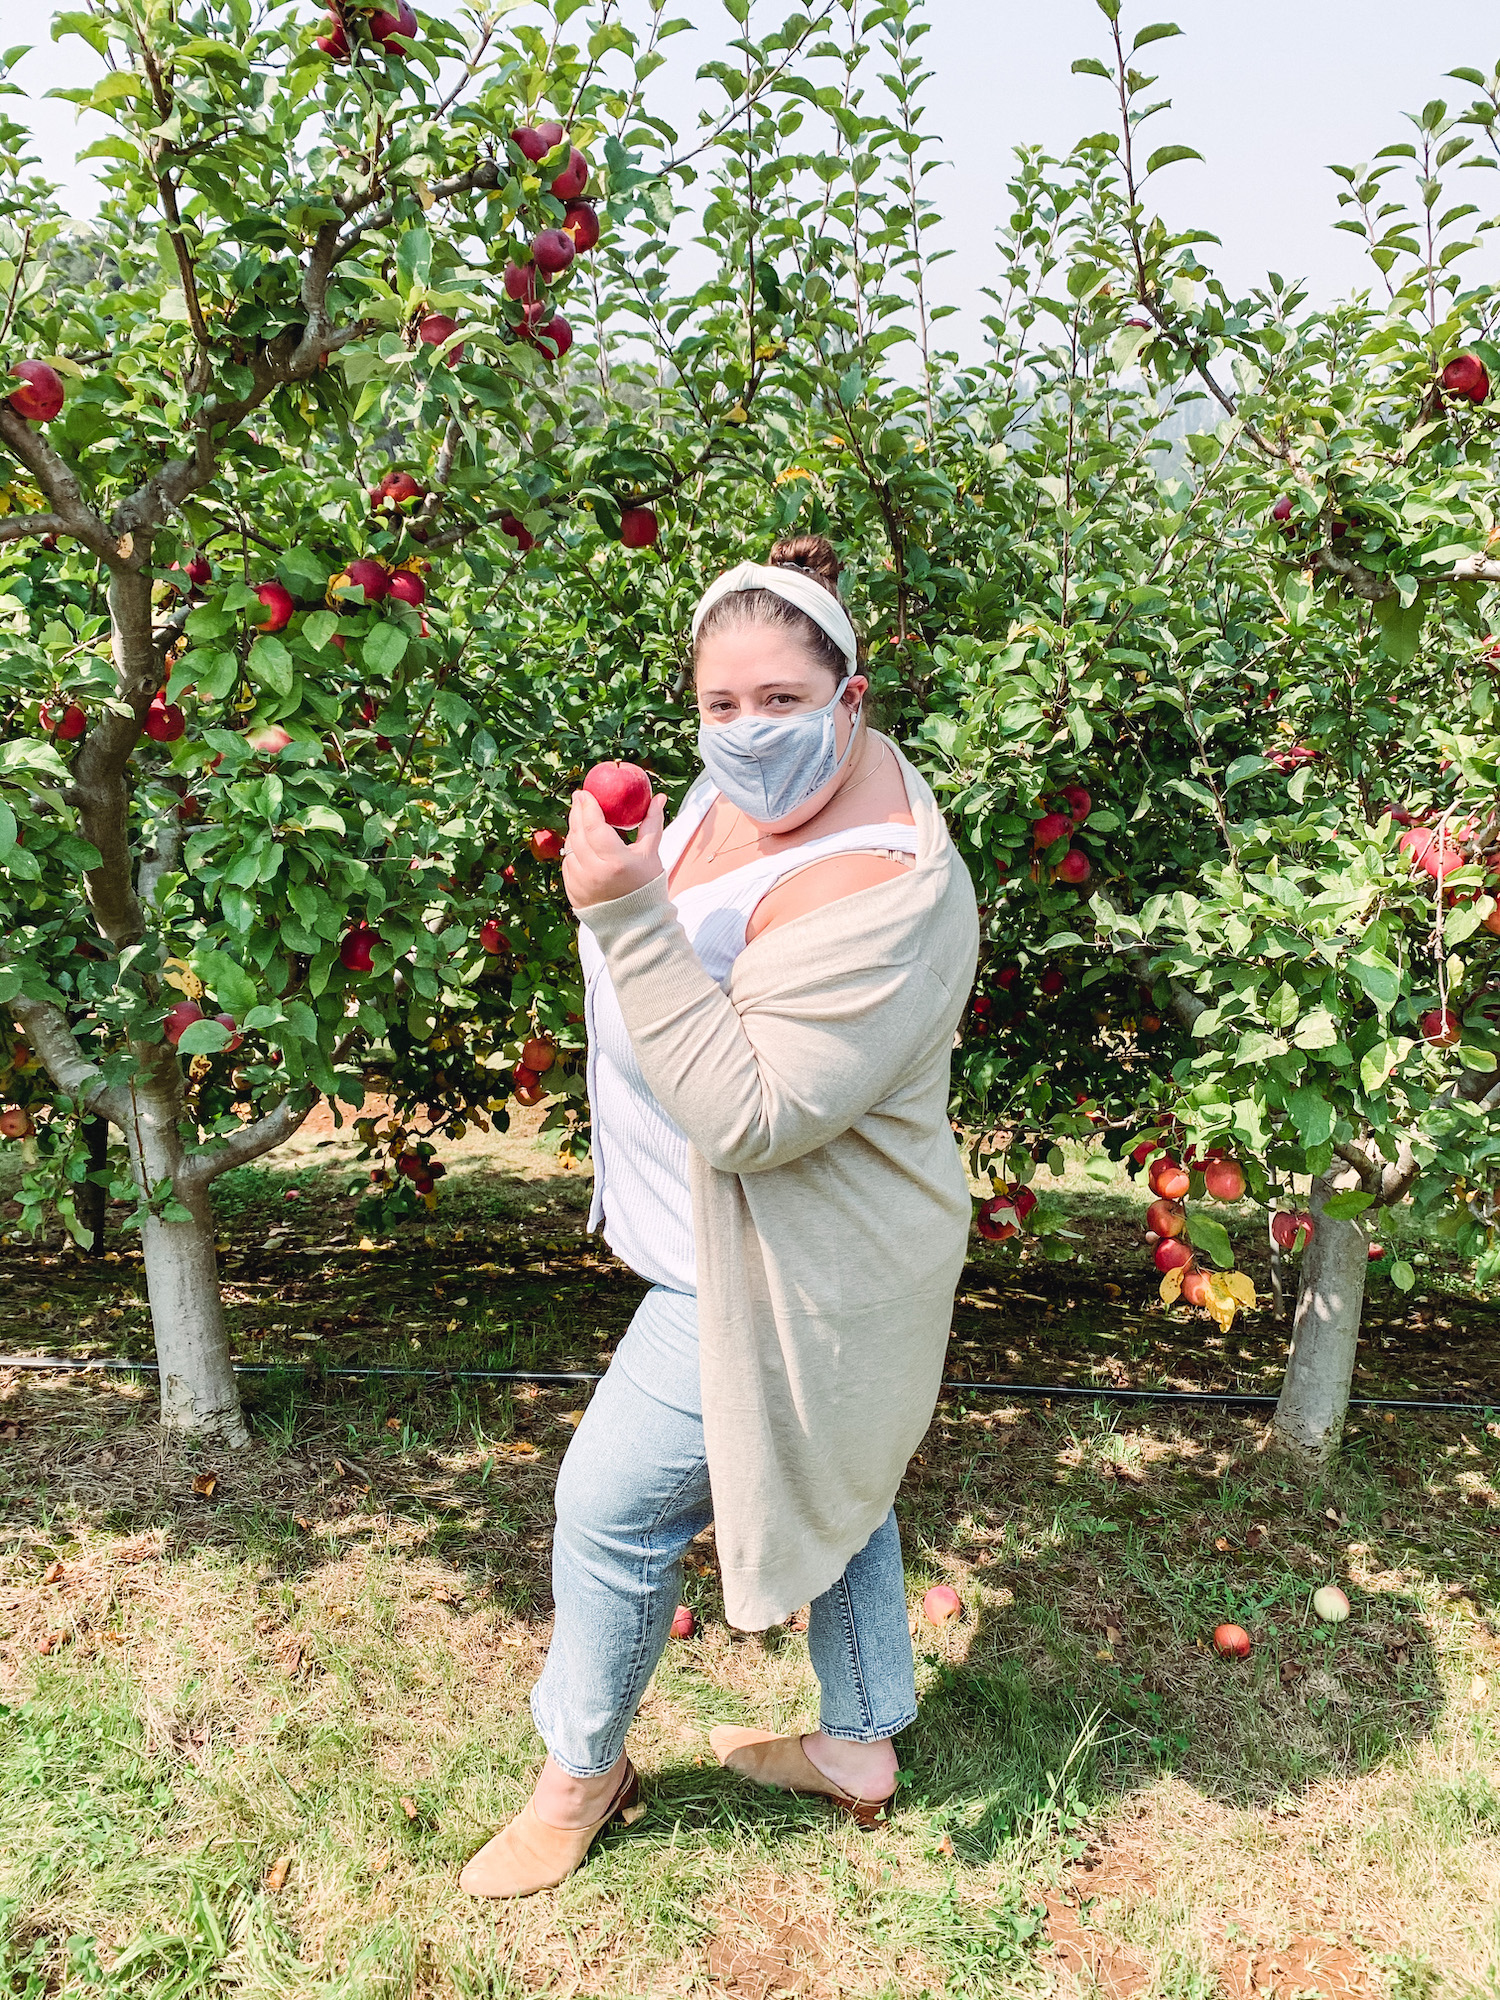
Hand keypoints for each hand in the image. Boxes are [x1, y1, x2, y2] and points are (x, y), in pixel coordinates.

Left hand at [563, 787, 667, 911]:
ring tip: (583, 822)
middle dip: (577, 813)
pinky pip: (568, 864)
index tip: (584, 792)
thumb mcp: (650, 854)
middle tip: (579, 798)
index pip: (594, 826)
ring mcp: (581, 884)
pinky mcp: (573, 892)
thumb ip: (652, 824)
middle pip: (578, 834)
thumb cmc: (646, 885)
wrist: (636, 922)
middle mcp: (594, 872)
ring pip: (570, 848)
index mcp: (615, 861)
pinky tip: (581, 845)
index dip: (587, 806)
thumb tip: (658, 798)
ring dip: (575, 832)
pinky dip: (573, 852)